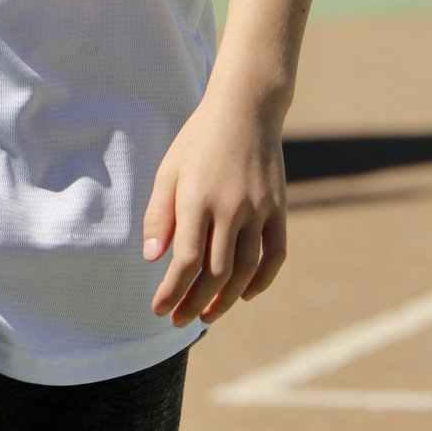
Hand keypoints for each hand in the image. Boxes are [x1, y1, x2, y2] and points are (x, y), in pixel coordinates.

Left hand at [142, 87, 287, 327]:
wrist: (245, 108)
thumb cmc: (199, 139)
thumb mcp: (169, 169)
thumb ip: (159, 214)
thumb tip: (152, 258)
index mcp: (197, 198)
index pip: (185, 261)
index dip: (171, 291)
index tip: (158, 308)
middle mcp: (230, 208)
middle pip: (215, 273)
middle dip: (194, 303)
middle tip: (178, 321)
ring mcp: (259, 209)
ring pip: (246, 270)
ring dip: (226, 300)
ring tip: (207, 315)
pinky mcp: (279, 208)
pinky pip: (275, 255)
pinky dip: (262, 281)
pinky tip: (244, 295)